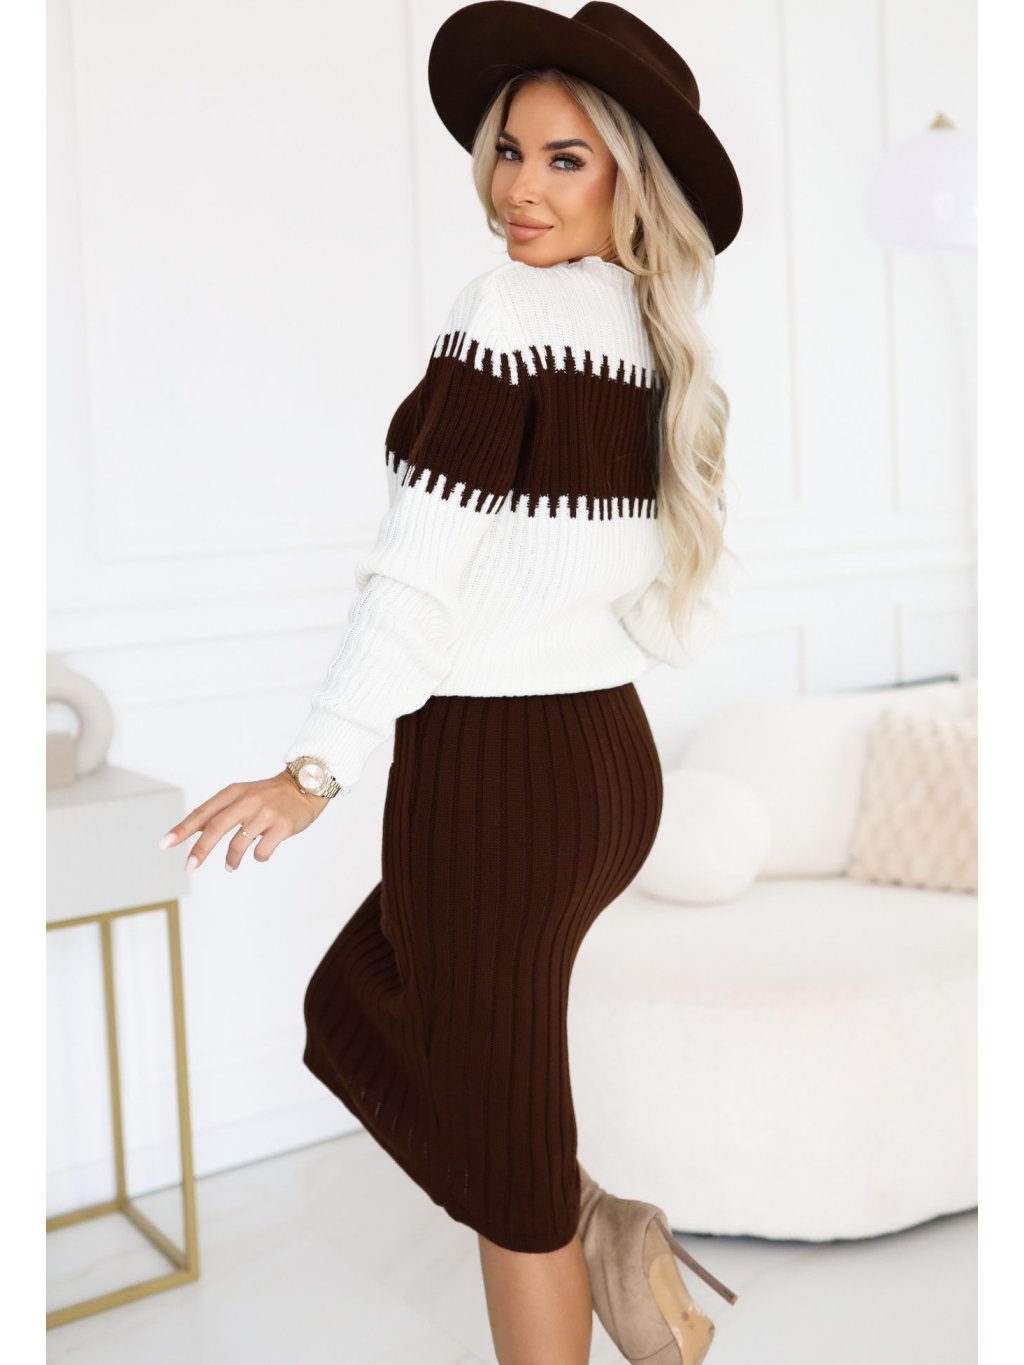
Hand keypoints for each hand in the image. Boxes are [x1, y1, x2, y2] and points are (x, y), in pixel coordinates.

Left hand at [159, 770, 331, 871]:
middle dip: (200, 850)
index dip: (183, 828)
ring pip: (239, 843)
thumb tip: (191, 833)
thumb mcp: (242, 796)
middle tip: (189, 867)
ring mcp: (266, 813)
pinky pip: (263, 850)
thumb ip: (219, 812)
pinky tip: (260, 853)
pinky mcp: (283, 826)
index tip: (165, 843)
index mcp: (234, 792)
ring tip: (231, 866)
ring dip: (231, 859)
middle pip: (216, 827)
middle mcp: (248, 800)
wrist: (305, 787)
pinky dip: (258, 857)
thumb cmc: (268, 796)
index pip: (203, 812)